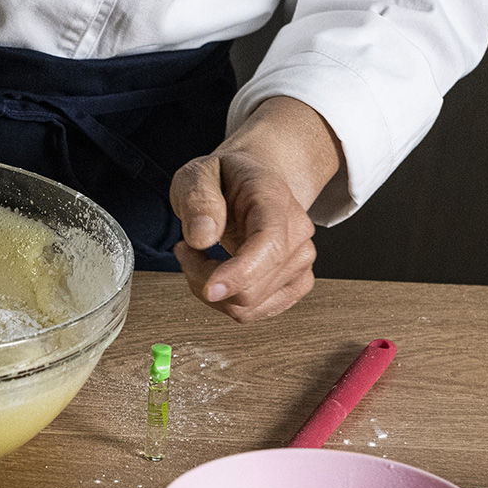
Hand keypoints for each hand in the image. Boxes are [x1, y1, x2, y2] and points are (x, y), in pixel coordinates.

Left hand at [170, 96, 341, 321]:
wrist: (255, 182)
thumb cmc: (227, 179)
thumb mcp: (198, 174)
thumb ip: (198, 199)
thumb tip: (202, 236)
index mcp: (275, 201)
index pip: (270, 246)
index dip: (240, 274)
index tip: (209, 289)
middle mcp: (297, 234)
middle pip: (251, 288)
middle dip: (203, 279)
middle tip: (186, 248)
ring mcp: (300, 263)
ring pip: (247, 306)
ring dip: (211, 289)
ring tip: (200, 255)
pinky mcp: (294, 285)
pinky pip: (251, 312)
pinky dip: (225, 300)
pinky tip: (217, 273)